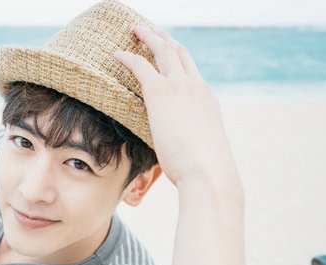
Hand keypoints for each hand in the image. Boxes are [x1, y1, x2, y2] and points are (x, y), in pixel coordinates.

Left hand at [113, 25, 240, 191]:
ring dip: (149, 37)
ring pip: (164, 50)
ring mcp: (181, 87)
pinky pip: (141, 65)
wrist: (208, 173)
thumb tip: (182, 161)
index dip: (180, 60)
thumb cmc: (205, 173)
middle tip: (152, 32)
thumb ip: (189, 148)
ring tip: (135, 30)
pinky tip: (116, 53)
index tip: (170, 54)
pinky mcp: (161, 92)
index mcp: (207, 102)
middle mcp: (196, 88)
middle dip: (165, 40)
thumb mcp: (200, 154)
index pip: (192, 73)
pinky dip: (128, 56)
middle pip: (181, 53)